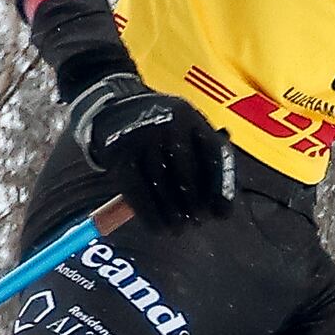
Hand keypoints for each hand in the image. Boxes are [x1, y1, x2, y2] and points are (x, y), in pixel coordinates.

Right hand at [62, 73, 235, 221]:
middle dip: (195, 204)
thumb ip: (204, 156)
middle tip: (198, 223)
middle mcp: (167, 124)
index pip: (213, 155)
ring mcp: (141, 137)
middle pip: (187, 173)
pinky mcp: (119, 153)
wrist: (112, 105)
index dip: (220, 189)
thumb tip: (221, 207)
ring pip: (161, 185)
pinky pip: (136, 190)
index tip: (222, 214)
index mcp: (190, 117)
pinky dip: (148, 214)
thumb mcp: (186, 127)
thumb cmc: (160, 126)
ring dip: (172, 214)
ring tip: (178, 230)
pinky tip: (157, 228)